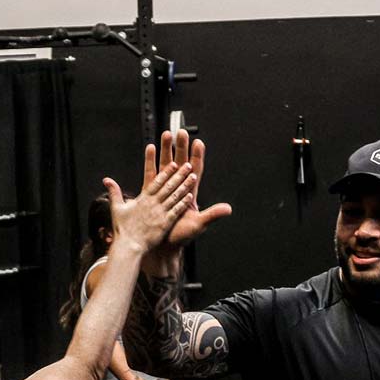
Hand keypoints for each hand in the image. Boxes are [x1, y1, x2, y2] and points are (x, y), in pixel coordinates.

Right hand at [104, 149, 196, 254]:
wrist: (129, 246)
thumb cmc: (123, 229)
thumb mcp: (116, 208)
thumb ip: (114, 192)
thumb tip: (106, 180)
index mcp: (143, 199)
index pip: (156, 182)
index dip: (166, 172)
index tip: (173, 164)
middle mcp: (153, 204)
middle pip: (168, 186)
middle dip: (179, 175)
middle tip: (188, 165)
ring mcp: (160, 213)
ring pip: (175, 196)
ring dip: (184, 186)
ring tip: (193, 176)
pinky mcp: (165, 223)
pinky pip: (176, 210)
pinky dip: (183, 202)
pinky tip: (191, 195)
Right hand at [141, 129, 232, 253]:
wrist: (164, 247)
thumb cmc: (181, 237)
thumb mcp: (199, 224)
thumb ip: (212, 214)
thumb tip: (228, 209)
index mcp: (190, 194)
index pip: (195, 170)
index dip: (197, 157)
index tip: (198, 143)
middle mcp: (178, 189)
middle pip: (181, 162)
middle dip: (181, 147)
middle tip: (181, 132)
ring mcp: (165, 189)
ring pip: (166, 165)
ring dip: (166, 150)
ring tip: (166, 135)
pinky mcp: (152, 193)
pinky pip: (151, 173)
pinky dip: (151, 161)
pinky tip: (150, 149)